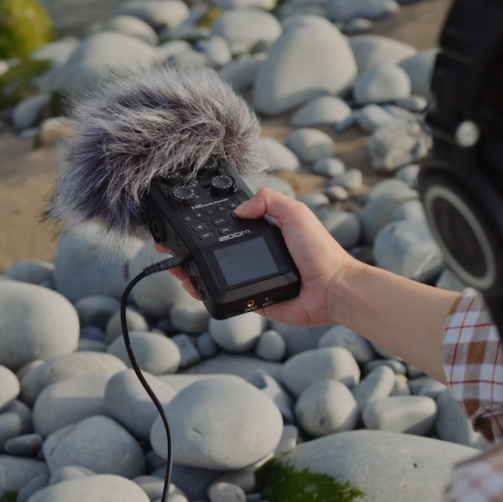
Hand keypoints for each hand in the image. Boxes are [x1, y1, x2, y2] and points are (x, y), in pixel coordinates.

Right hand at [154, 188, 358, 327]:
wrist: (332, 289)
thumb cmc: (320, 252)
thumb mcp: (296, 214)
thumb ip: (269, 201)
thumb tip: (239, 209)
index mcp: (265, 233)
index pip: (229, 225)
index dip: (207, 223)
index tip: (186, 222)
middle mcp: (256, 255)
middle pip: (214, 251)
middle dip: (190, 249)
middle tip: (170, 246)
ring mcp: (252, 278)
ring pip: (214, 274)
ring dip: (192, 270)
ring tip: (176, 266)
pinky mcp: (253, 299)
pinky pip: (225, 297)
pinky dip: (206, 292)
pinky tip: (193, 286)